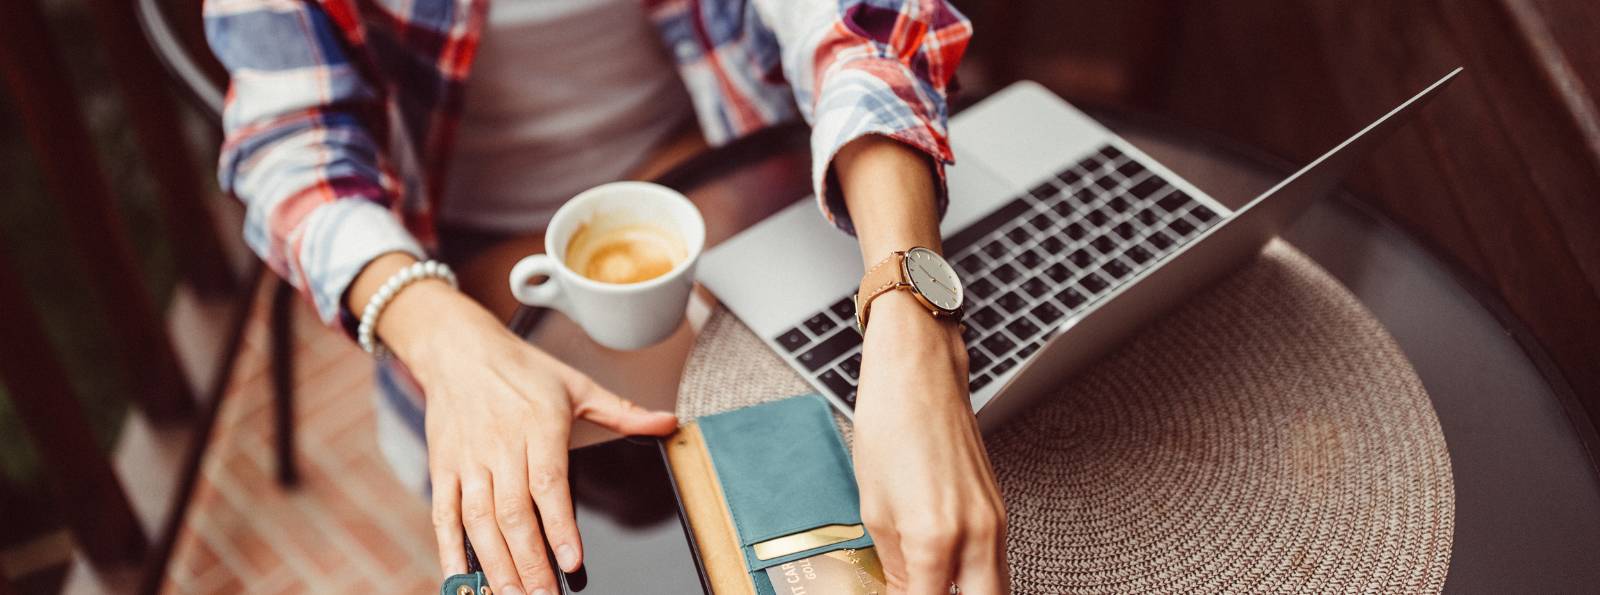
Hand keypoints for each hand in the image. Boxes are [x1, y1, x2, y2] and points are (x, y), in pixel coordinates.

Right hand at [372, 270, 677, 594]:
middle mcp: (500, 445)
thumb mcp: (577, 384)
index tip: (572, 561)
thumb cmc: (521, 369)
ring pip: (479, 520)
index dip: (558, 526)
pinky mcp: (443, 468)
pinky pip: (444, 514)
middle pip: (513, 512)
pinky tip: (461, 579)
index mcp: (538, 425)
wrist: (458, 348)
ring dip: (495, 563)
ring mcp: (468, 459)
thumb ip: (623, 412)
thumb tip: (669, 422)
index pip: (548, 484)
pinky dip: (450, 549)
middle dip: (530, 562)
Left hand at [852, 291, 1008, 594]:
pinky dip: (974, 577)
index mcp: (934, 538)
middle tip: (917, 591)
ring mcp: (995, 522)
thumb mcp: (873, 507)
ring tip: (931, 581)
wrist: (920, 374)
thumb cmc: (891, 425)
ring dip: (966, 593)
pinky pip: (995, 563)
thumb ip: (892, 565)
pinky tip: (946, 572)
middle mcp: (976, 535)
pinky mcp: (1000, 510)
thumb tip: (898, 593)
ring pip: (996, 589)